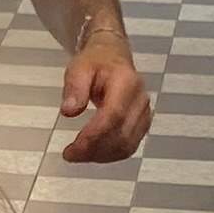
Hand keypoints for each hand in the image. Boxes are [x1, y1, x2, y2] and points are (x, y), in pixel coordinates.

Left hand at [57, 26, 151, 163]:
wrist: (112, 56)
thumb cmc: (95, 61)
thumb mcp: (78, 68)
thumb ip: (74, 88)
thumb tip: (69, 111)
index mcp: (126, 82)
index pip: (113, 115)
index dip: (94, 136)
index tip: (74, 148)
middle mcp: (140, 99)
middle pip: (121, 135)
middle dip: (94, 150)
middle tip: (70, 154)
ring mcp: (144, 113)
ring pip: (127, 145)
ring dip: (101, 156)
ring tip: (78, 155)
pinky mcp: (142, 123)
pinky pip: (129, 146)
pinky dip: (110, 155)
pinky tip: (93, 153)